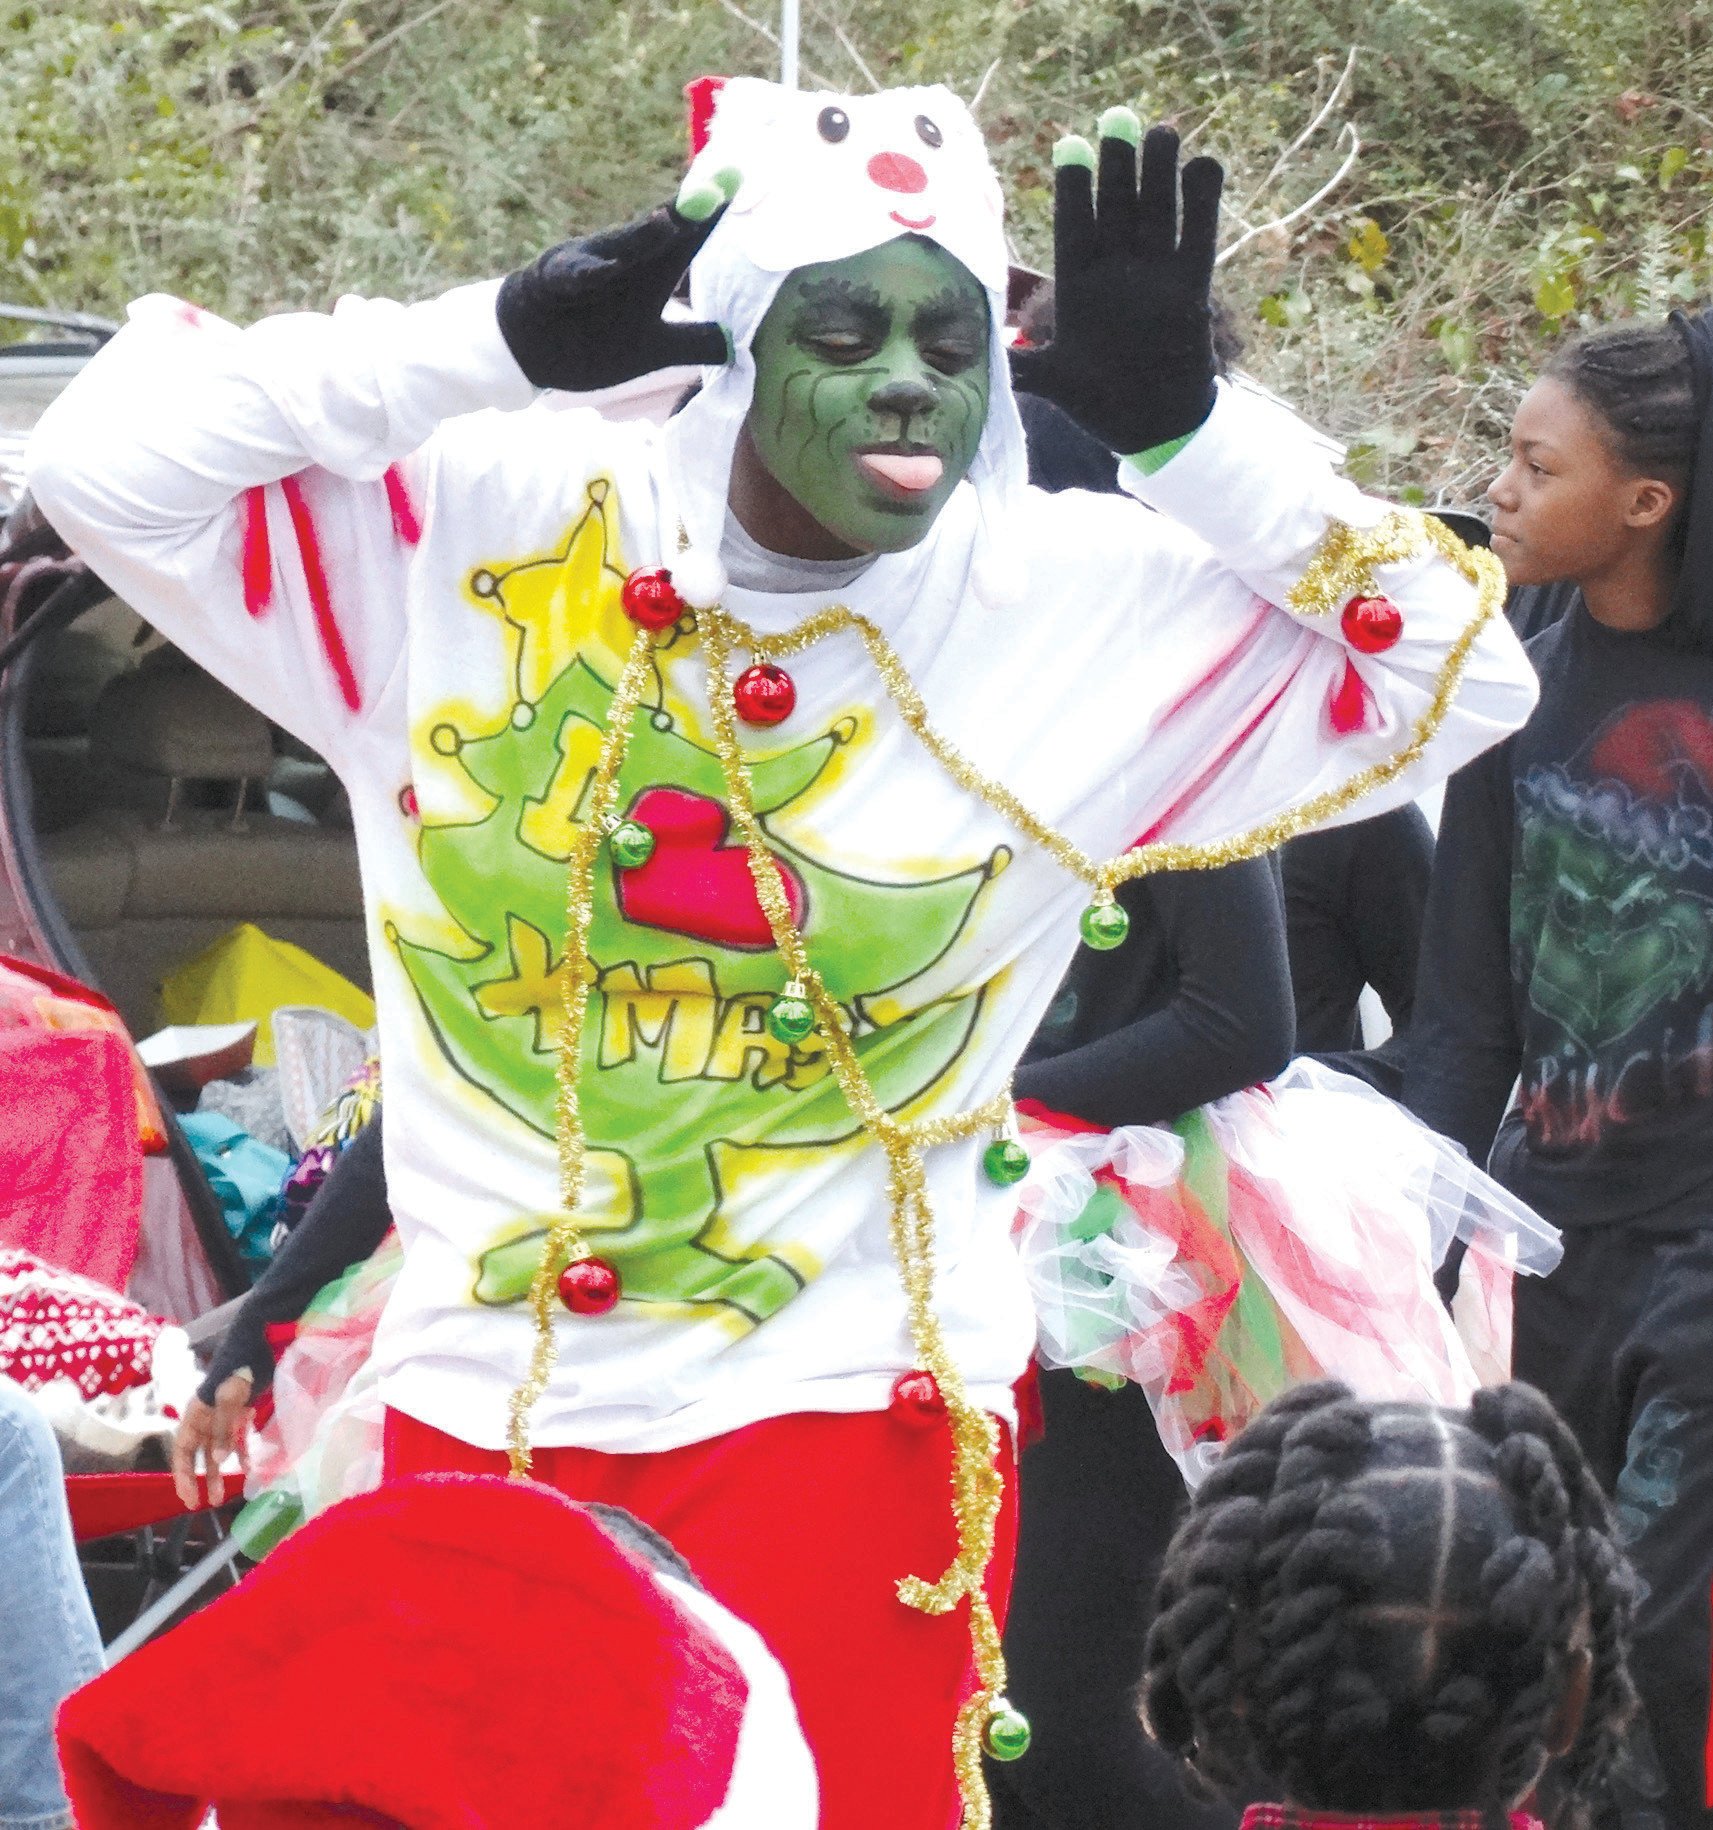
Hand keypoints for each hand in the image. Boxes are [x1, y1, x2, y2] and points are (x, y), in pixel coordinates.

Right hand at [171, 1370, 253, 1508]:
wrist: (257, 1345)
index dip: (182, 1476)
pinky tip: (249, 1469)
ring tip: (222, 1498)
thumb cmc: (237, 1369)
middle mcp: (206, 1421)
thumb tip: (220, 1460)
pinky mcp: (241, 1414)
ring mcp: (224, 1419)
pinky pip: (239, 1440)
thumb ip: (223, 1428)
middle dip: (199, 1480)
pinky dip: (242, 1454)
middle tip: (204, 1505)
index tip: (188, 1498)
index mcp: (195, 1416)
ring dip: (220, 1473)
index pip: (182, 1452)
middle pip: (198, 1456)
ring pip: (218, 1452)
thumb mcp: (228, 1398)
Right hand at [496, 170, 740, 392]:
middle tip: (715, 192)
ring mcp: (588, 268)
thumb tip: (733, 348)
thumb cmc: (597, 339)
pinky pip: (574, 278)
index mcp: (650, 271)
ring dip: (643, 236)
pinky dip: (589, 273)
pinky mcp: (555, 284)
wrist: (533, 348)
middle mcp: (624, 260)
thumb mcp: (654, 349)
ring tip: (669, 221)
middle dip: (684, 212)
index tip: (739, 182)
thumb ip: (693, 342)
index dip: (710, 216)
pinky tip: (608, 269)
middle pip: (657, 234)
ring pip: (619, 250)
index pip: (686, 240)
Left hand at [1010, 111, 1222, 455]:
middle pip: (1116, 208)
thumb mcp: (1055, 385)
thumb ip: (1025, 367)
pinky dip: (1203, 204)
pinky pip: (1198, 239)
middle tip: (1118, 118)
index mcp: (1080, 288)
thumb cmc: (1099, 405)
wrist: (1153, 428)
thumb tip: (982, 361)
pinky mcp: (1190, 289)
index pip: (1074, 228)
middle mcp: (1117, 274)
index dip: (1073, 188)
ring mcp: (1154, 278)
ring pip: (1157, 213)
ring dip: (1159, 173)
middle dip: (1117, 165)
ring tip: (1161, 131)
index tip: (1069, 144)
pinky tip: (1204, 163)